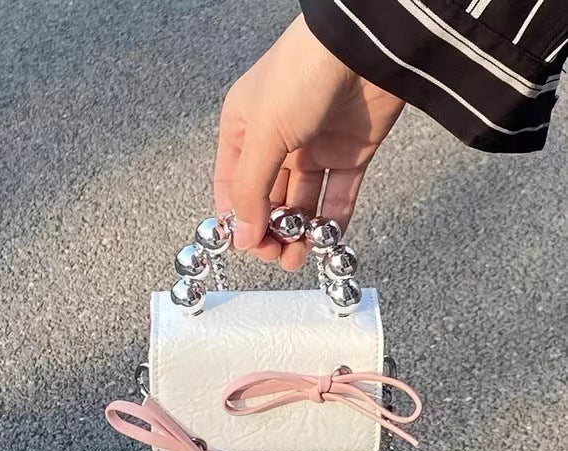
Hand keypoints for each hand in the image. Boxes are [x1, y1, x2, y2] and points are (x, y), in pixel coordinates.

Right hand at [214, 14, 404, 269]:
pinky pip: (337, 197)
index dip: (238, 220)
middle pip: (268, 200)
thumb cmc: (301, 75)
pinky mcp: (349, 155)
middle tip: (278, 256)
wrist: (363, 48)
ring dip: (299, 234)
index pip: (233, 187)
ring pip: (302, 204)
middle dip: (271, 232)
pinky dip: (331, 221)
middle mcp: (277, 142)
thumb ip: (251, 189)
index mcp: (244, 130)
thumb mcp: (263, 134)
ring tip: (299, 257)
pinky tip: (326, 241)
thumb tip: (241, 237)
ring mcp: (314, 149)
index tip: (247, 247)